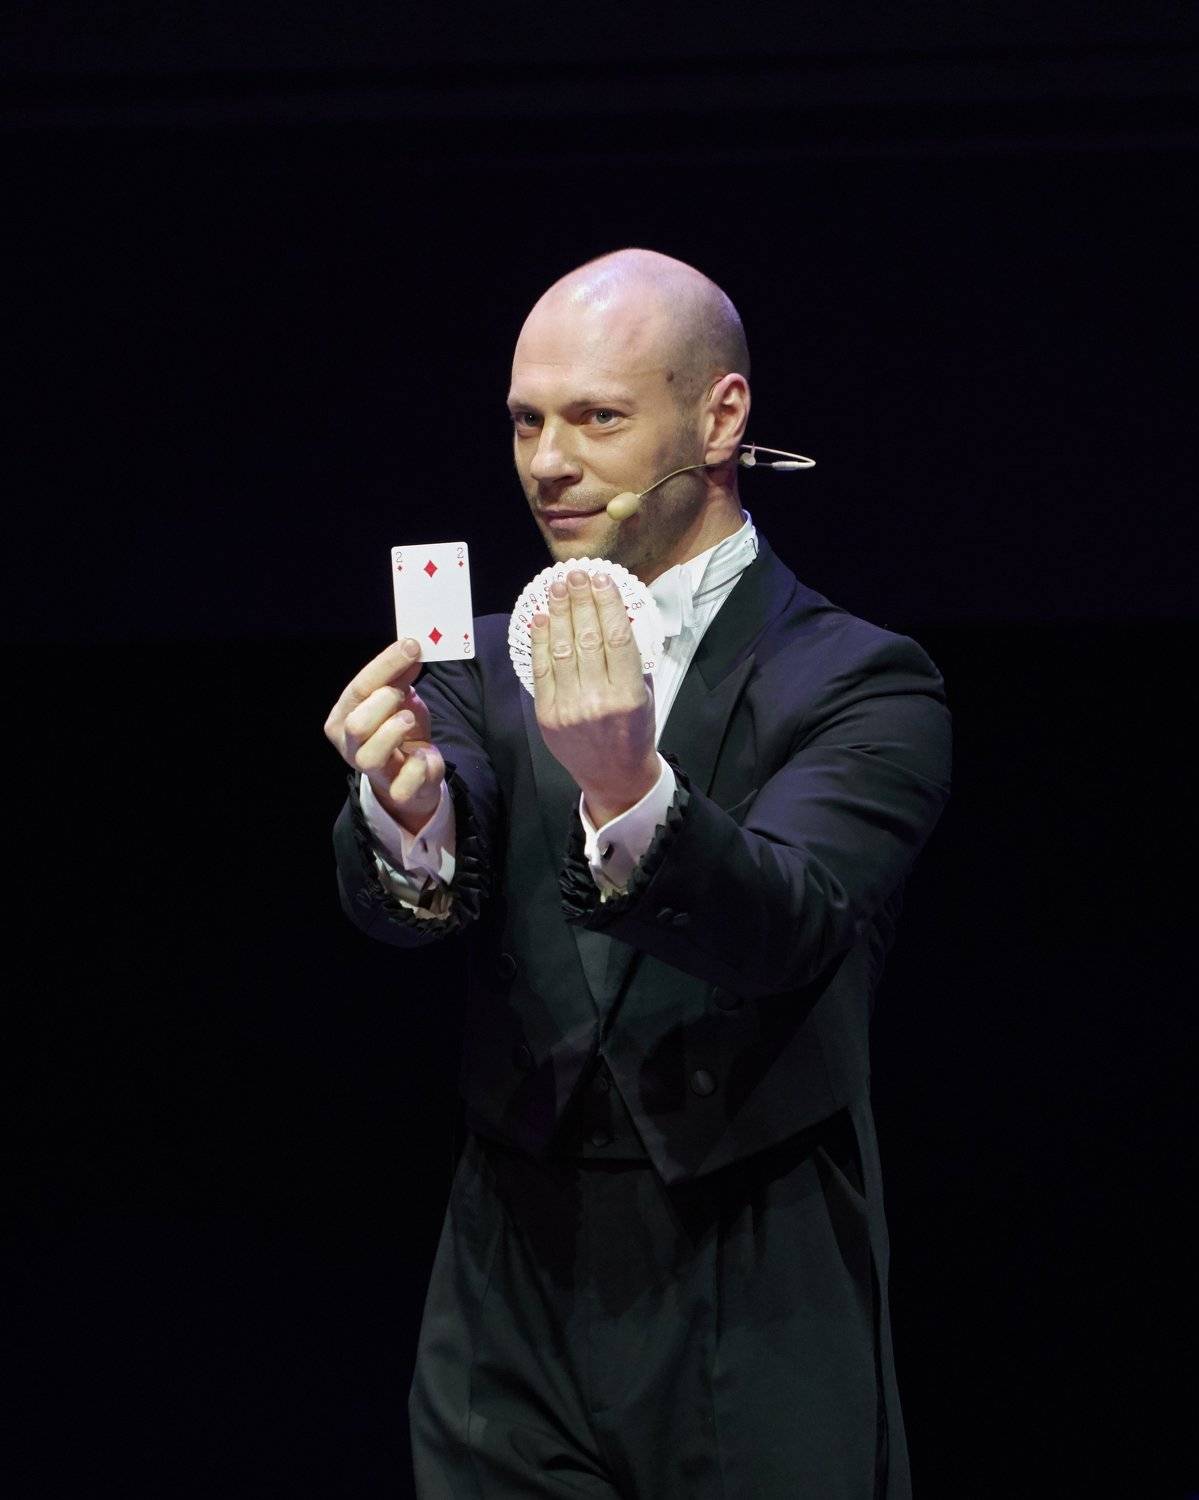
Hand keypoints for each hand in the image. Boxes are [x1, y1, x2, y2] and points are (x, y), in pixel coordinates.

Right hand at [324, 638, 444, 832]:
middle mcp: (349, 746)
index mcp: (342, 718)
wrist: (415, 771)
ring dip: (396, 729)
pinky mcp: (395, 791)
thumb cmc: (400, 729)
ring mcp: (370, 771)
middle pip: (357, 724)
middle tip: (403, 693)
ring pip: (371, 752)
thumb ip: (401, 676)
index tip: (411, 646)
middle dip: (385, 701)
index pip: (358, 689)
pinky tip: (421, 753)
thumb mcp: (400, 697)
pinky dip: (419, 762)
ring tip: (409, 720)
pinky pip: (405, 779)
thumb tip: (411, 648)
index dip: (386, 665)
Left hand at [530, 569, 658, 824]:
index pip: (617, 639)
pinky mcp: (547, 715)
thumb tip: (616, 613)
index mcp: (629, 696)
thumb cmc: (634, 731)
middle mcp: (598, 701)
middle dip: (580, 601)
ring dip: (559, 613)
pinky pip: (541, 670)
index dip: (608, 605)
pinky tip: (541, 618)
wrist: (614, 776)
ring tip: (557, 587)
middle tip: (575, 573)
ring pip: (562, 650)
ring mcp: (569, 709)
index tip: (602, 580)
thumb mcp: (647, 696)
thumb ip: (633, 659)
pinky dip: (539, 640)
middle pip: (587, 639)